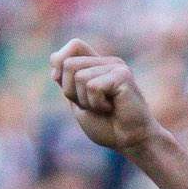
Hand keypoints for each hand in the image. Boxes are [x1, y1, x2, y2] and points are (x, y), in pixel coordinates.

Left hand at [51, 39, 159, 154]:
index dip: (61, 63)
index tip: (67, 87)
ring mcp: (116, 67)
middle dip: (72, 92)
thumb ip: (66, 82)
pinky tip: (112, 109)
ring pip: (79, 76)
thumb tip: (54, 63)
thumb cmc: (109, 128)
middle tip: (92, 106)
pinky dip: (97, 104)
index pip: (75, 45)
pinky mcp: (123, 76)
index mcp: (99, 65)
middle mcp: (108, 62)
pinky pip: (93, 87)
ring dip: (86, 101)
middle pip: (69, 63)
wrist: (132, 143)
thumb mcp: (79, 103)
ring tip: (104, 109)